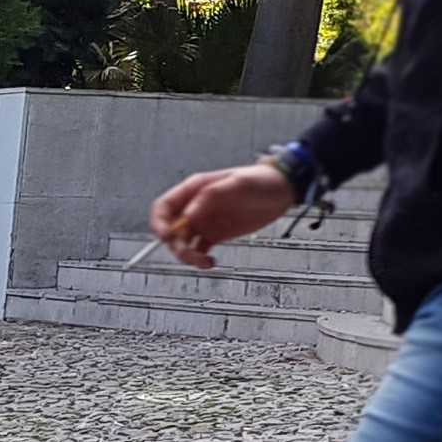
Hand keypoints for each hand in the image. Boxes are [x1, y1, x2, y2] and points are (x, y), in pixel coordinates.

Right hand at [148, 163, 297, 269]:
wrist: (283, 190)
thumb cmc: (261, 179)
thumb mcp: (238, 183)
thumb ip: (212, 196)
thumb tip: (188, 214)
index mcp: (194, 190)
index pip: (163, 207)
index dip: (158, 223)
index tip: (166, 237)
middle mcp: (195, 207)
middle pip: (170, 230)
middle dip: (175, 245)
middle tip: (191, 254)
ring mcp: (204, 222)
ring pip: (183, 243)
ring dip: (188, 256)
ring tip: (206, 261)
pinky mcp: (216, 234)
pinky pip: (198, 250)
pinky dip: (200, 259)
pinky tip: (211, 262)